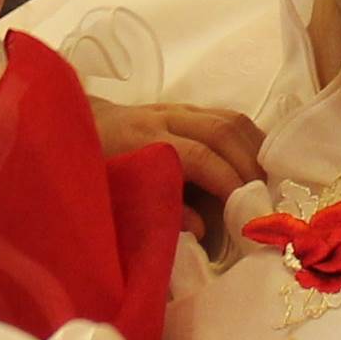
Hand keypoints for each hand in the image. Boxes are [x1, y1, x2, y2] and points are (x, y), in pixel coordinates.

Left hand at [92, 97, 266, 247]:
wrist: (73, 127)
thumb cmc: (92, 170)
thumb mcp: (114, 197)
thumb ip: (155, 212)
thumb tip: (201, 230)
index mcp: (140, 141)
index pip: (198, 155)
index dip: (227, 181)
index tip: (246, 210)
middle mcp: (162, 118)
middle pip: (221, 131)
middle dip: (249, 166)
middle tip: (264, 200)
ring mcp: (176, 109)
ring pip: (229, 120)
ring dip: (254, 151)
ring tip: (267, 183)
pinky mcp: (185, 109)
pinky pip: (227, 117)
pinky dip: (249, 140)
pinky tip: (258, 162)